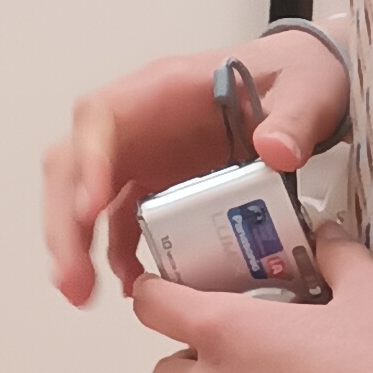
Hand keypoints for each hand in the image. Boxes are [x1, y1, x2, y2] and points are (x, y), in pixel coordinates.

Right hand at [40, 30, 348, 306]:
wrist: (302, 89)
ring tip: (82, 295)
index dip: (88, 161)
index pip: (101, 117)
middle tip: (73, 276)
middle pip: (75, 165)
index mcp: (162, 90)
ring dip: (76, 246)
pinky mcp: (155, 186)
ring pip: (85, 198)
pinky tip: (130, 288)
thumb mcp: (306, 90)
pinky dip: (114, 256)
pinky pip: (119, 221)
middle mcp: (138, 123)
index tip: (92, 207)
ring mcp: (143, 156)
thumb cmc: (294, 77)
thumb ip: (294, 119)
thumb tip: (275, 150)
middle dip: (66, 222)